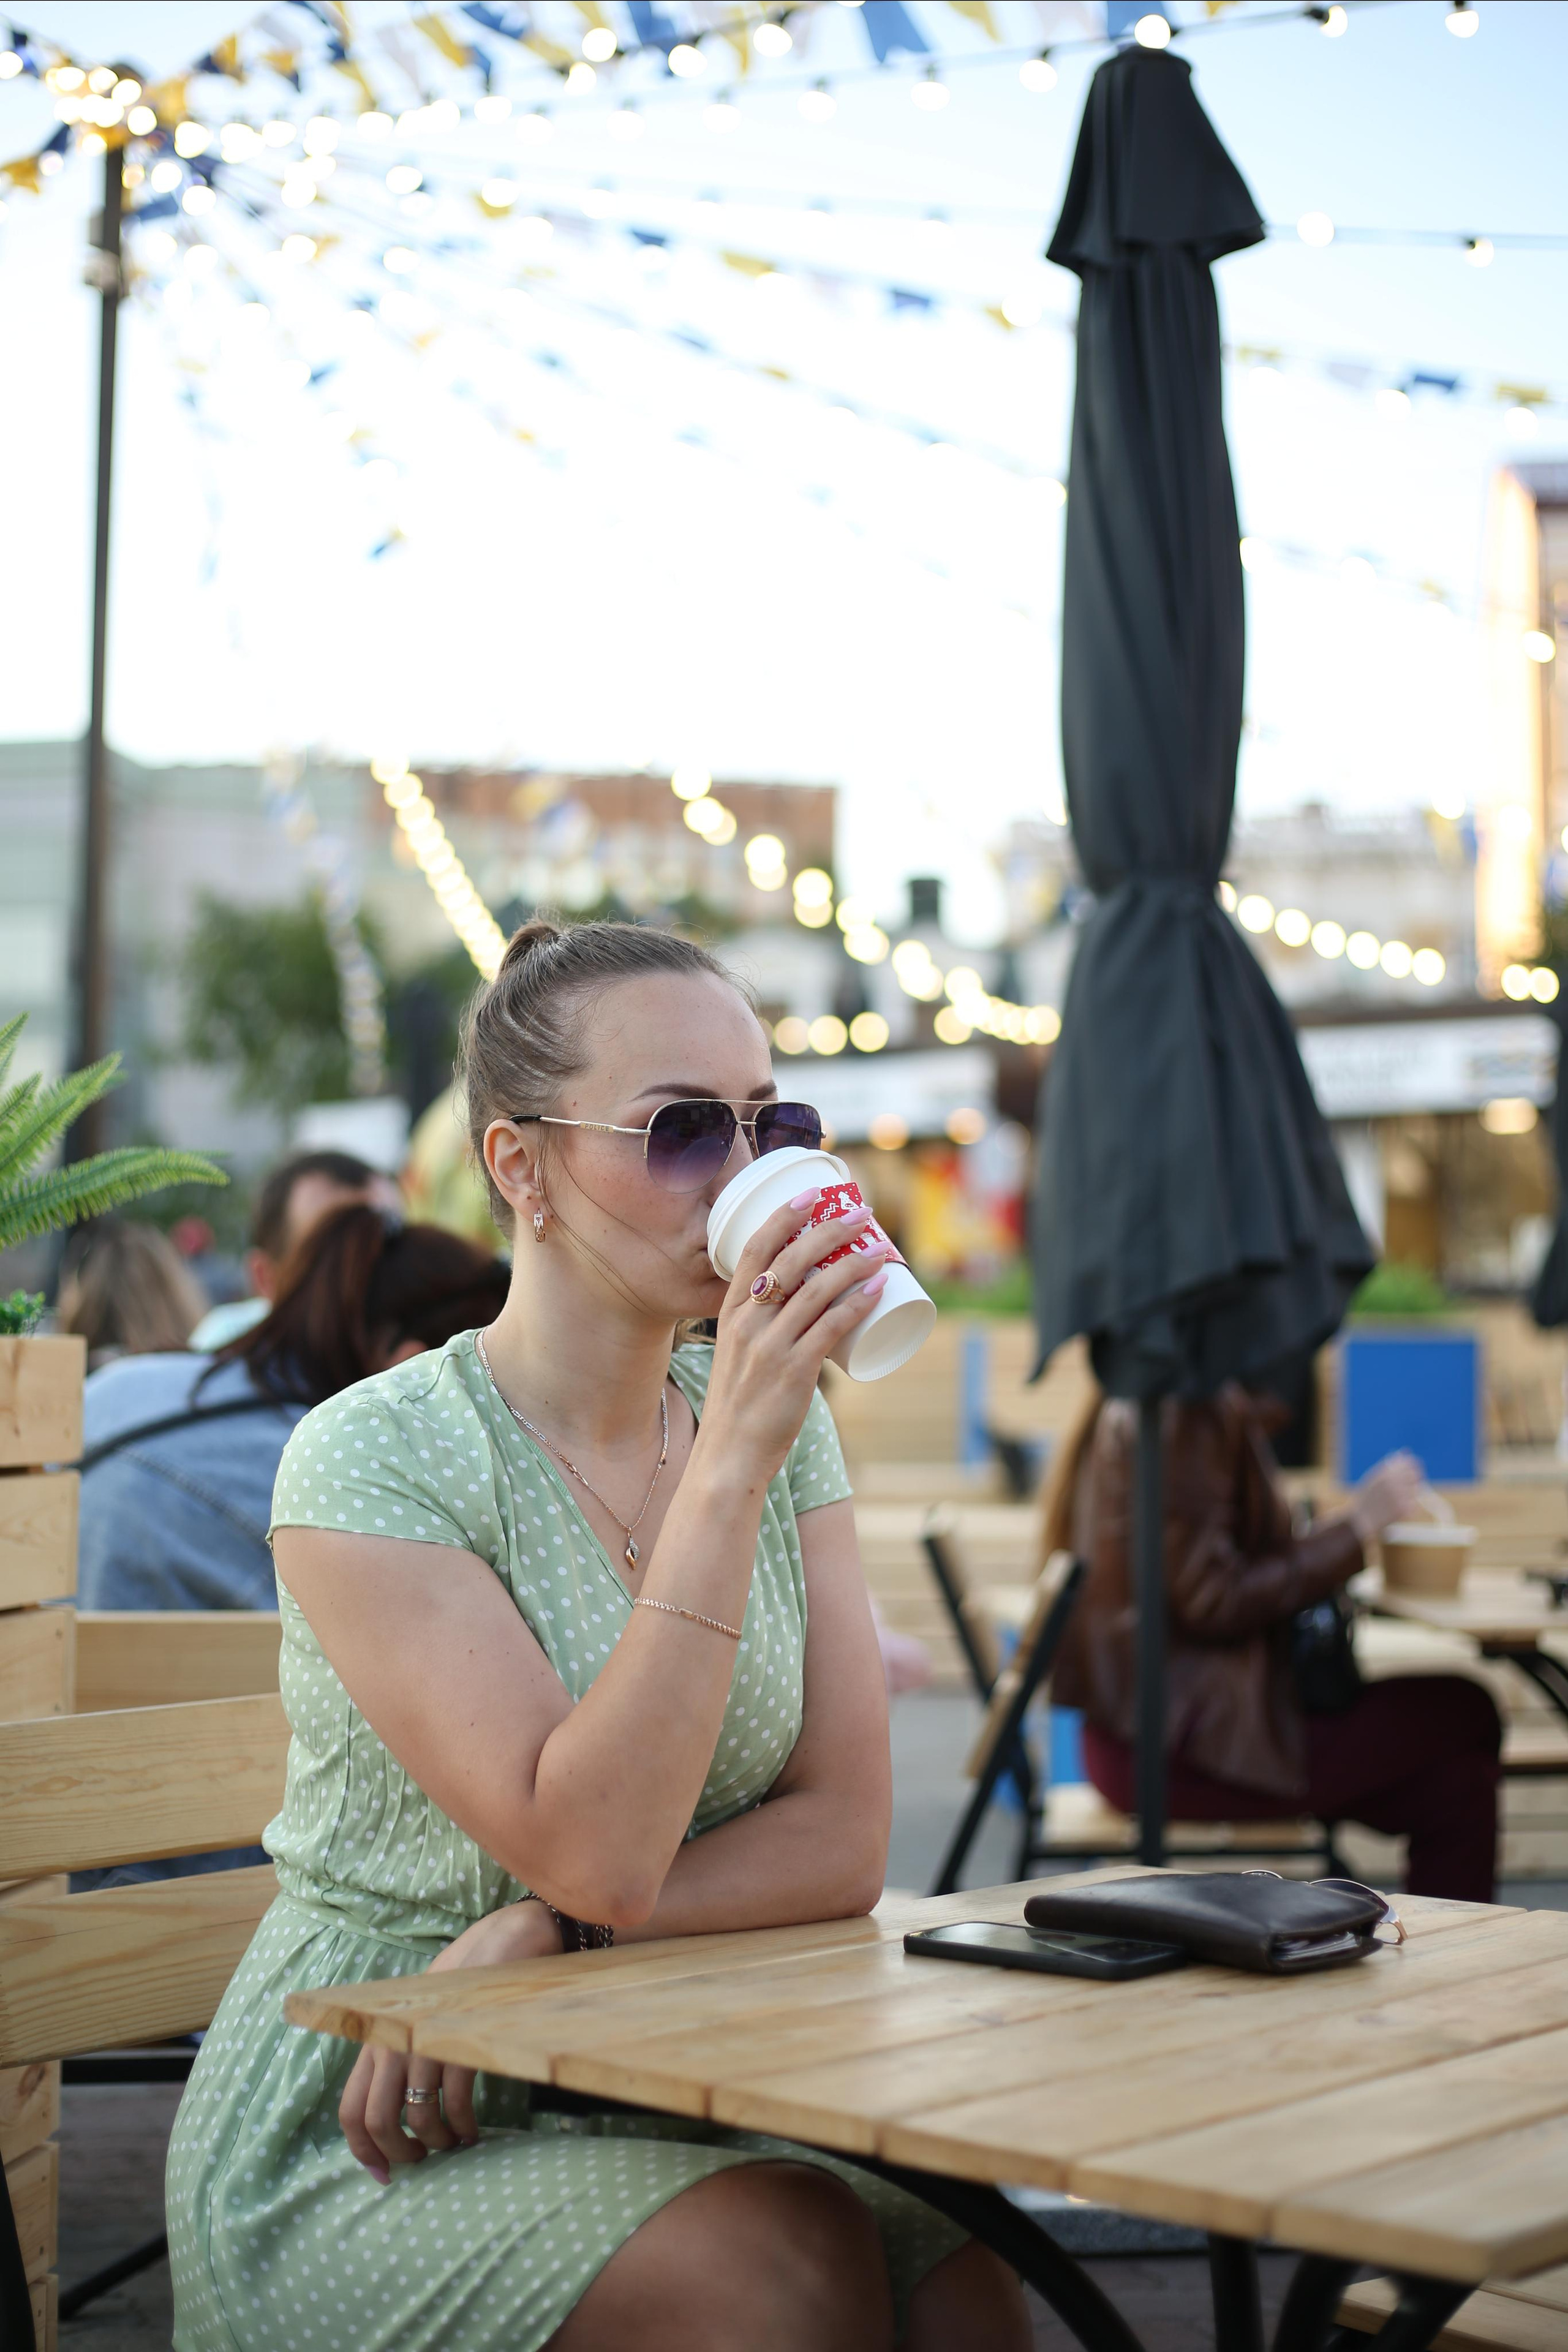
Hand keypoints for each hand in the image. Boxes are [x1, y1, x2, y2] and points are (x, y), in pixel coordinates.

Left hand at [338, 1897, 561, 2181]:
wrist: (506, 1938)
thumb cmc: (463, 1981)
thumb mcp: (420, 2012)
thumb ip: (401, 2051)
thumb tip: (394, 2114)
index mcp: (377, 2036)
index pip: (350, 2109)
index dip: (362, 2150)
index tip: (385, 2174)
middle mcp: (392, 2040)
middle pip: (377, 2121)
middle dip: (400, 2154)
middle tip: (424, 2161)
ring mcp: (424, 2038)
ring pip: (416, 2116)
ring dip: (437, 2141)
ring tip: (455, 2141)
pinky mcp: (458, 2038)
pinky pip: (453, 2101)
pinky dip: (463, 2125)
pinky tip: (473, 2130)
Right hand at [696, 1192, 891, 1486]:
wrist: (729, 1454)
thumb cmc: (741, 1403)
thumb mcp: (739, 1351)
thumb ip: (766, 1325)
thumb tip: (811, 1302)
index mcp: (731, 1311)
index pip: (754, 1249)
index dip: (784, 1216)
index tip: (812, 1193)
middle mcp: (747, 1323)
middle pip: (791, 1261)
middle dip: (829, 1230)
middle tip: (860, 1213)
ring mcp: (769, 1346)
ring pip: (816, 1290)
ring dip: (853, 1263)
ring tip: (881, 1249)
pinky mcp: (794, 1372)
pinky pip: (831, 1328)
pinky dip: (856, 1304)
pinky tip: (877, 1288)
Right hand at [1347, 1451, 1424, 1546]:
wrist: (1360, 1519)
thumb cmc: (1367, 1496)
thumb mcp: (1374, 1476)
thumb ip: (1390, 1464)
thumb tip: (1405, 1452)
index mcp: (1386, 1472)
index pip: (1411, 1463)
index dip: (1414, 1467)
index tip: (1414, 1472)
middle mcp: (1394, 1481)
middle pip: (1417, 1475)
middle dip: (1416, 1479)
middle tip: (1410, 1486)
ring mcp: (1400, 1496)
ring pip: (1417, 1490)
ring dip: (1412, 1494)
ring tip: (1398, 1500)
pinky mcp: (1404, 1509)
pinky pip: (1415, 1504)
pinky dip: (1409, 1506)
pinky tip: (1396, 1509)